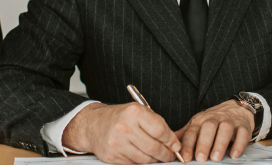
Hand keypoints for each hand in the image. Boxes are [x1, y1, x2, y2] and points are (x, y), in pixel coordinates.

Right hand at [62, 102, 181, 163]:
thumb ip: (156, 124)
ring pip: (145, 159)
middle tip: (171, 155)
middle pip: (154, 147)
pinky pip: (134, 164)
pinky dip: (142, 162)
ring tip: (159, 156)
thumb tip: (173, 142)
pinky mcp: (112, 156)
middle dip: (166, 154)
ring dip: (155, 160)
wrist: (95, 124)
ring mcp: (117, 143)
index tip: (176, 145)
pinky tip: (144, 156)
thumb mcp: (139, 111)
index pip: (159, 130)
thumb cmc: (121, 117)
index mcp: (134, 112)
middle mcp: (125, 127)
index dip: (171, 140)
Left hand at [176, 100, 253, 161]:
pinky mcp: (243, 125)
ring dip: (220, 143)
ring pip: (225, 128)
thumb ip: (185, 135)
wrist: (236, 107)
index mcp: (200, 121)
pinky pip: (242, 133)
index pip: (192, 131)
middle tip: (201, 158)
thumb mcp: (197, 125)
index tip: (184, 158)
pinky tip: (234, 154)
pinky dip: (239, 143)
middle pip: (208, 127)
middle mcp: (214, 119)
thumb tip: (167, 145)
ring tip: (215, 157)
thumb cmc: (213, 120)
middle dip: (203, 143)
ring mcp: (229, 121)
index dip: (188, 145)